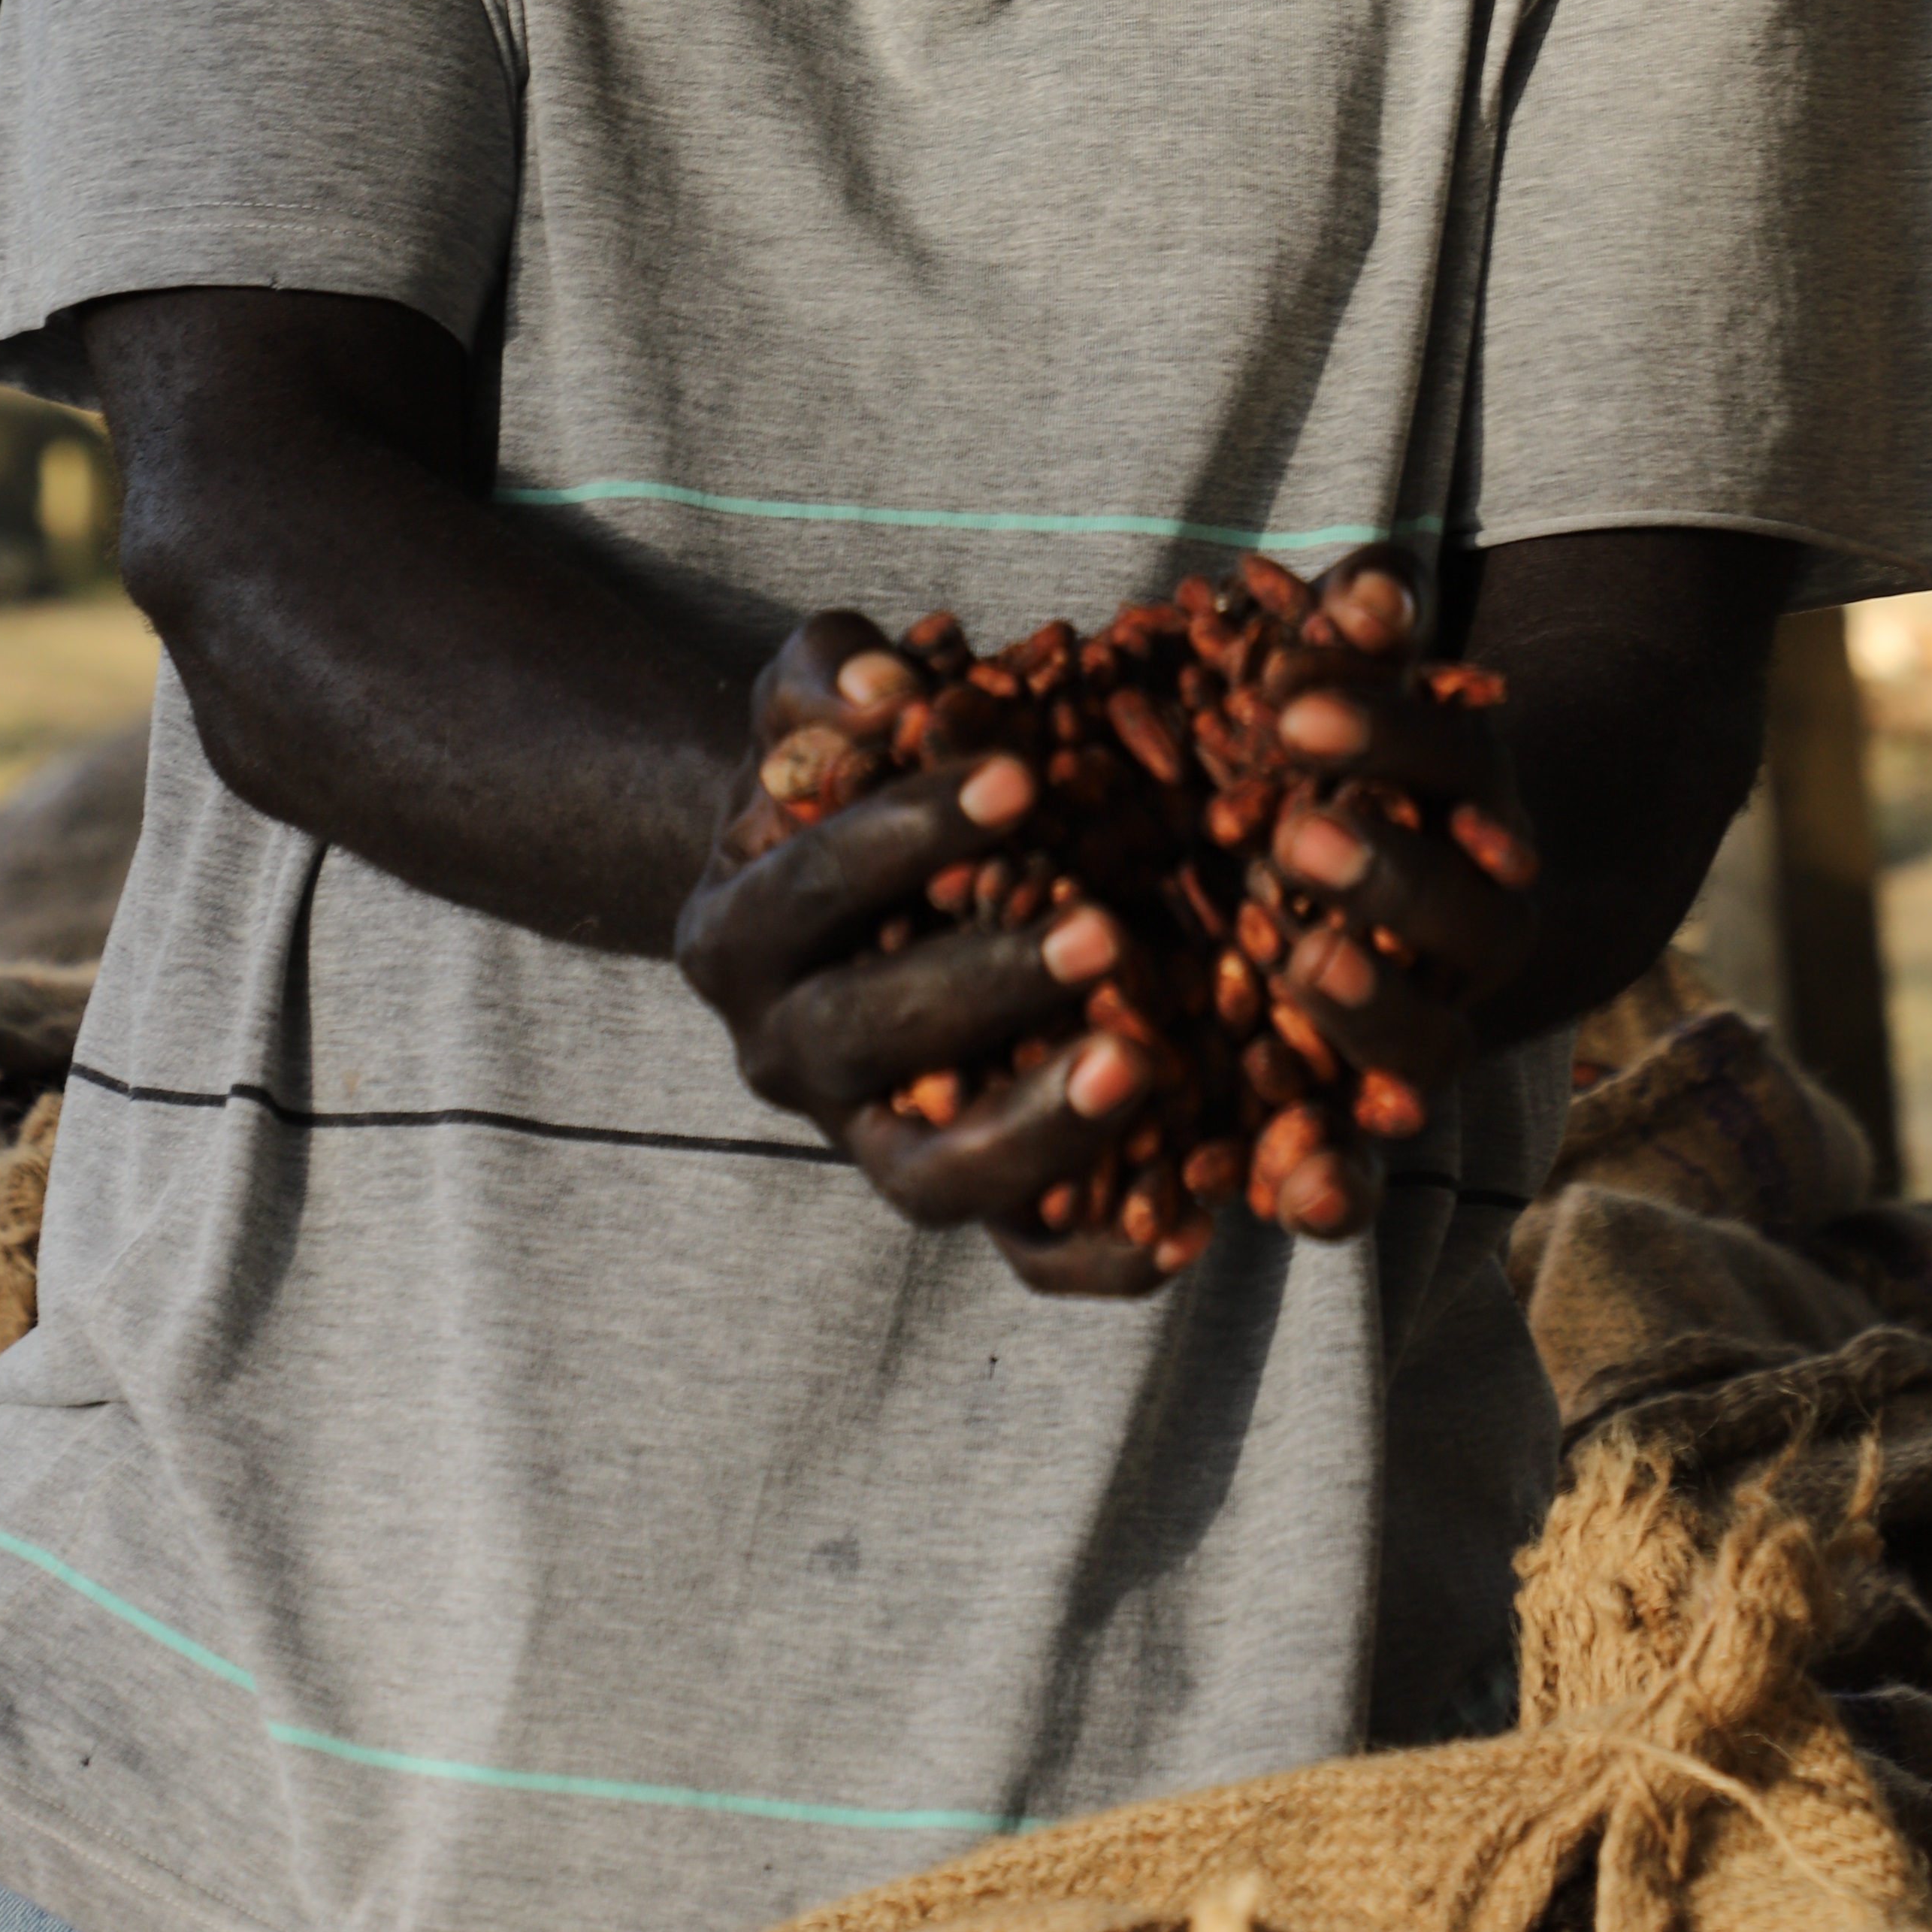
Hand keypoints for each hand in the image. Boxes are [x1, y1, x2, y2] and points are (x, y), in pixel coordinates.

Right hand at [674, 613, 1171, 1296]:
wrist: (834, 888)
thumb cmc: (845, 770)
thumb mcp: (815, 696)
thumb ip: (832, 675)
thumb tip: (891, 690)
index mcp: (739, 934)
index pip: (814, 886)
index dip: (909, 835)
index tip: (1025, 779)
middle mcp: (788, 1055)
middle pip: (867, 1040)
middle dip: (983, 984)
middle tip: (1104, 927)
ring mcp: (872, 1139)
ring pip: (933, 1179)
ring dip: (1036, 1131)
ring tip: (1140, 1060)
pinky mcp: (961, 1191)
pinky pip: (1025, 1255)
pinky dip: (1099, 1255)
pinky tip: (1192, 1221)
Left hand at [1260, 551, 1540, 1169]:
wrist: (1485, 886)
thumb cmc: (1390, 757)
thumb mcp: (1384, 674)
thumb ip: (1376, 624)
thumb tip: (1371, 586)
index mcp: (1480, 811)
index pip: (1449, 764)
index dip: (1381, 738)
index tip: (1288, 715)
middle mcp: (1477, 928)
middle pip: (1459, 915)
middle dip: (1386, 879)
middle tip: (1298, 841)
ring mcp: (1436, 1024)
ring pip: (1424, 1047)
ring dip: (1369, 1017)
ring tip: (1302, 975)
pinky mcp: (1374, 1108)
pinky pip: (1365, 1161)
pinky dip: (1339, 1184)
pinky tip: (1293, 1197)